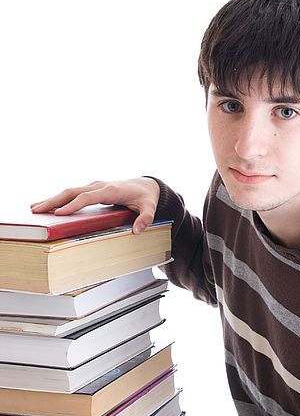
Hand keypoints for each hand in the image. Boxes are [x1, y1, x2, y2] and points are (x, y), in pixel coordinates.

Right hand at [30, 178, 160, 234]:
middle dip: (53, 201)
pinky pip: (73, 194)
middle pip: (72, 192)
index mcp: (110, 190)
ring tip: (34, 209)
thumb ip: (145, 218)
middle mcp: (99, 186)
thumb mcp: (150, 207)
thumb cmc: (147, 197)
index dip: (73, 205)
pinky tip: (47, 207)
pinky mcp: (92, 190)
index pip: (87, 197)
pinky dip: (59, 200)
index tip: (58, 214)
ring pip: (69, 191)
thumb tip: (137, 230)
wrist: (147, 185)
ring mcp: (94, 187)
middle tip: (36, 211)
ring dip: (52, 199)